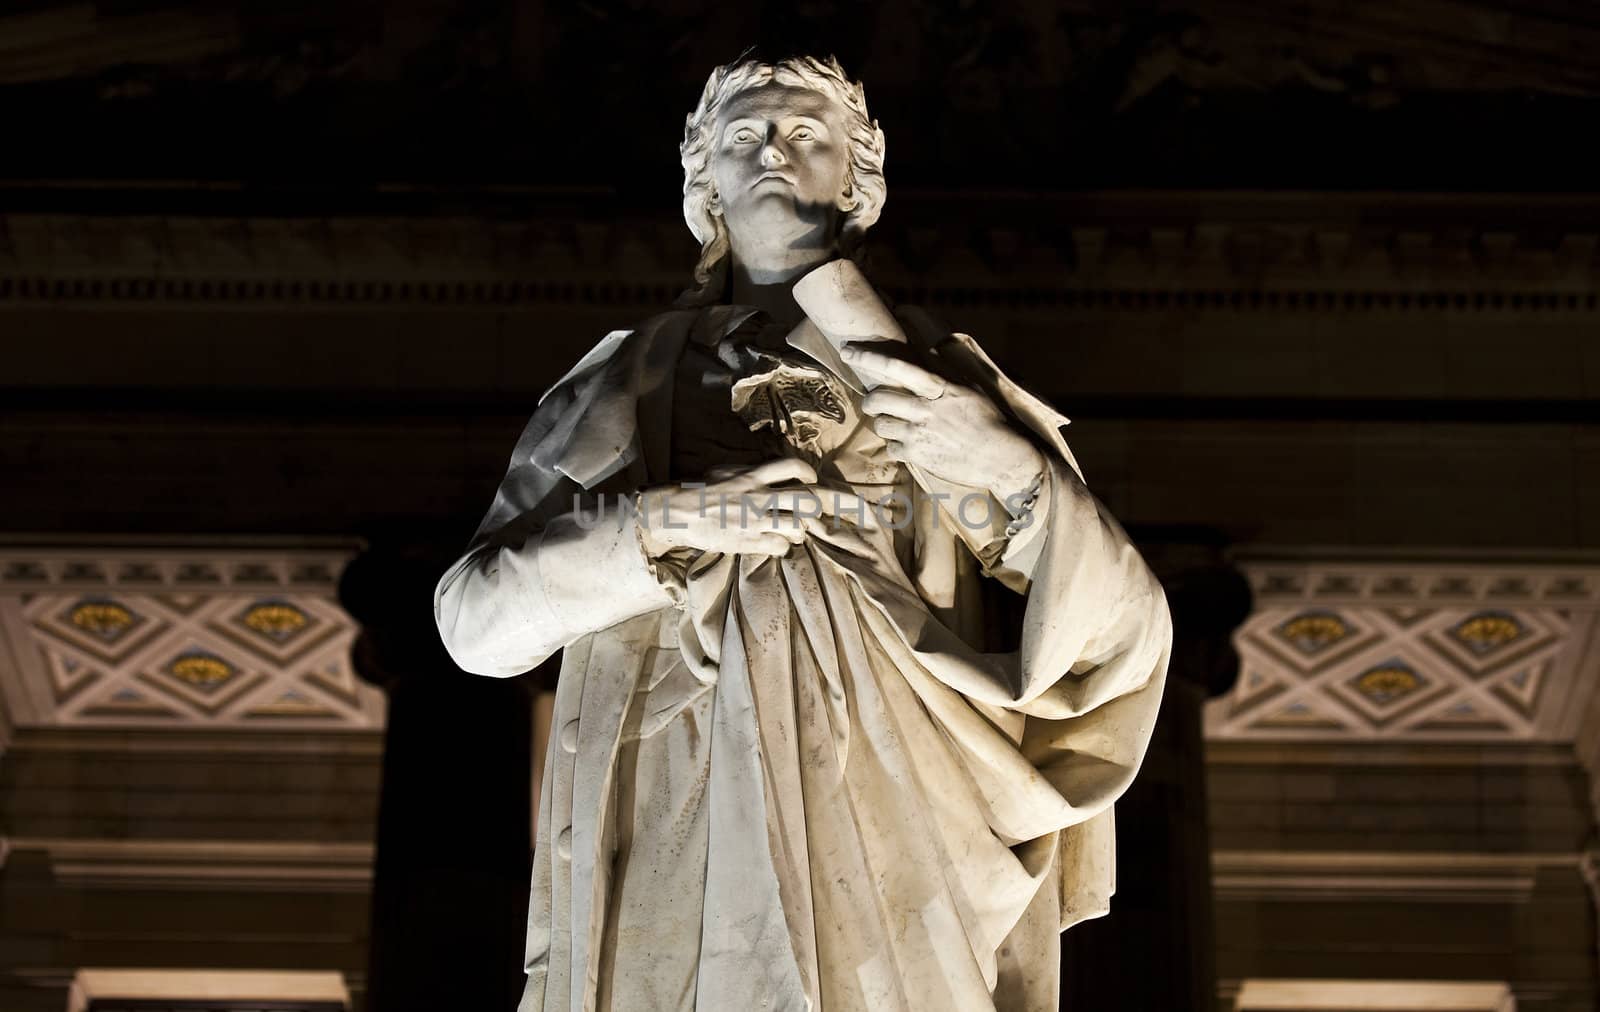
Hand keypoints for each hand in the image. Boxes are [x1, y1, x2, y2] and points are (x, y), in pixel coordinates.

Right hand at [635, 459, 875, 558]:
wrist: (680, 513)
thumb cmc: (700, 490)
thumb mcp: (725, 471)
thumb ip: (748, 471)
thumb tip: (764, 470)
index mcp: (752, 476)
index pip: (791, 467)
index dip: (807, 472)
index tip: (810, 478)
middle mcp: (759, 497)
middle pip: (804, 500)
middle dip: (815, 507)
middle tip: (811, 512)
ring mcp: (756, 521)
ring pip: (798, 526)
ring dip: (800, 530)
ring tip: (793, 531)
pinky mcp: (750, 542)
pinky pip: (782, 546)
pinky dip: (783, 546)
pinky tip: (775, 544)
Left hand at [842, 343, 1043, 495]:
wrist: (1001, 456)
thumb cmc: (989, 421)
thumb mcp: (969, 389)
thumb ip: (944, 376)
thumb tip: (927, 358)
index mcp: (938, 388)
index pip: (896, 367)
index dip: (868, 357)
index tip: (848, 351)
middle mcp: (925, 409)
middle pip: (877, 399)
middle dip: (870, 401)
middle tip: (873, 403)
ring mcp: (919, 433)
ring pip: (880, 424)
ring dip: (884, 424)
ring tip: (897, 426)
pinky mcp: (918, 456)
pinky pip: (891, 448)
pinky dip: (896, 447)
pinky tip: (910, 446)